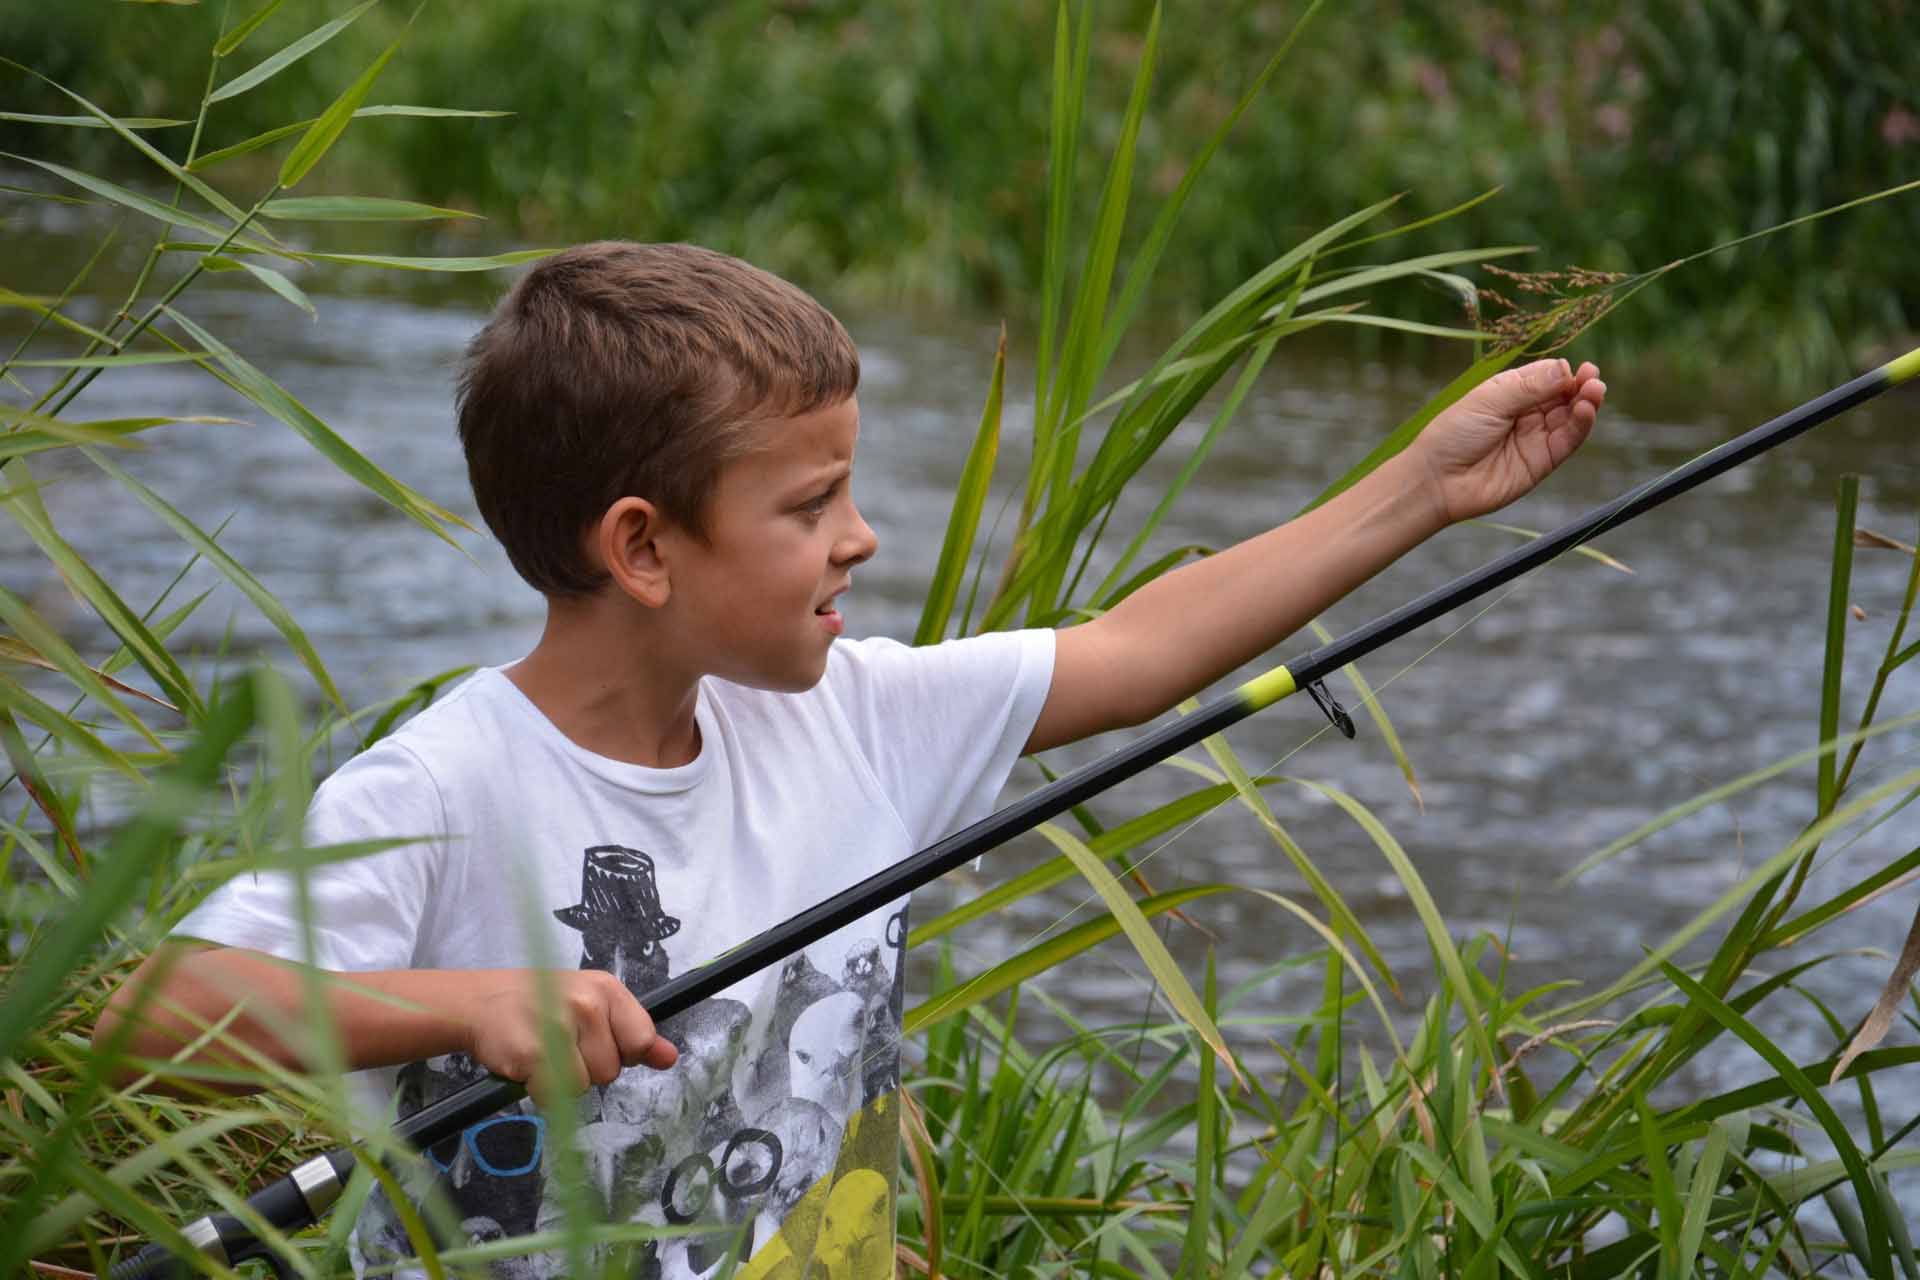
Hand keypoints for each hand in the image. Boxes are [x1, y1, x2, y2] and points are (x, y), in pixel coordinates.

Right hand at [461, 969, 677, 1095]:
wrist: (480, 1000)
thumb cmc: (541, 1003)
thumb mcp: (593, 1005)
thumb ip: (632, 1031)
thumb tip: (669, 1057)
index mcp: (607, 989)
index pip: (641, 1039)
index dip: (622, 1052)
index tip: (598, 1044)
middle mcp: (587, 1004)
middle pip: (612, 1070)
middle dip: (588, 1068)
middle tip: (561, 1045)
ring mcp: (559, 1027)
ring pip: (585, 1086)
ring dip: (564, 1081)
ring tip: (543, 1053)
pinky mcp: (533, 1054)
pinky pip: (555, 1096)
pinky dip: (541, 1092)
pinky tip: (528, 1067)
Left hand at [1410, 357, 1605, 523]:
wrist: (1438, 480)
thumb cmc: (1454, 435)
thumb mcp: (1490, 401)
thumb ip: (1529, 386)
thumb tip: (1565, 368)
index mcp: (1510, 391)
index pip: (1548, 375)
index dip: (1563, 372)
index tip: (1574, 369)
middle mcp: (1527, 412)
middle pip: (1565, 395)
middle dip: (1581, 385)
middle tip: (1592, 377)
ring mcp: (1536, 437)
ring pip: (1571, 417)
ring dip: (1587, 402)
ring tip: (1594, 391)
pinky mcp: (1543, 461)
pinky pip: (1568, 440)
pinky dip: (1581, 425)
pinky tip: (1585, 411)